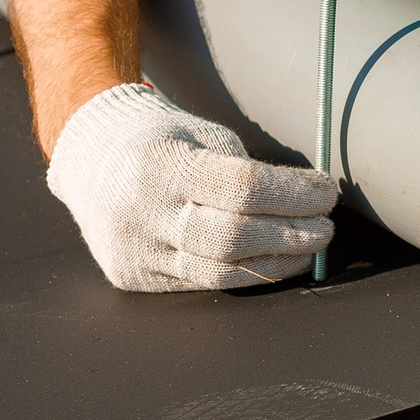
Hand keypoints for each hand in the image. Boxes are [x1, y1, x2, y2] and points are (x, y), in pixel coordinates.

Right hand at [47, 84, 337, 290]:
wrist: (91, 160)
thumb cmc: (163, 142)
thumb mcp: (202, 135)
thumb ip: (246, 169)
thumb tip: (310, 200)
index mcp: (162, 163)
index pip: (242, 187)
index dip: (294, 194)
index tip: (328, 192)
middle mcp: (144, 212)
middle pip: (234, 238)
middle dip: (292, 235)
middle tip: (327, 228)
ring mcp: (137, 251)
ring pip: (220, 272)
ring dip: (277, 264)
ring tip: (309, 249)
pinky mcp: (136, 279)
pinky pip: (202, 284)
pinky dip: (246, 275)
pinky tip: (274, 263)